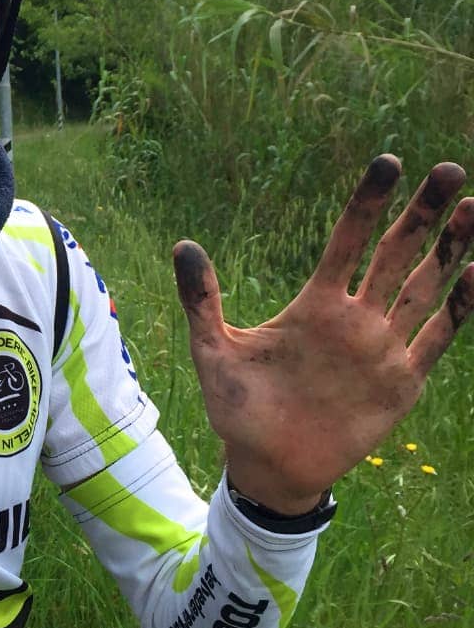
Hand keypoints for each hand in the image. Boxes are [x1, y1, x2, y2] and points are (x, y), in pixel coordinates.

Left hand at [173, 156, 473, 513]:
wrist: (268, 465)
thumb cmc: (237, 408)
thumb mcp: (213, 350)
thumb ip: (202, 300)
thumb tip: (183, 245)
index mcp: (315, 304)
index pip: (347, 240)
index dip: (367, 203)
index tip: (388, 162)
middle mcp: (356, 317)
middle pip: (396, 252)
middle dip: (423, 212)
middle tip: (450, 170)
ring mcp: (383, 347)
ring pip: (425, 286)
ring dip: (451, 249)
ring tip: (473, 208)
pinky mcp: (401, 382)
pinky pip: (437, 338)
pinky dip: (461, 308)